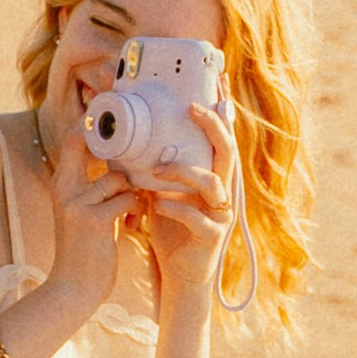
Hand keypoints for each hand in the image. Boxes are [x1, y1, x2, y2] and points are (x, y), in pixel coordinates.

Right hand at [42, 123, 135, 307]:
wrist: (73, 289)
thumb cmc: (84, 250)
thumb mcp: (81, 212)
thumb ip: (93, 187)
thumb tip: (119, 163)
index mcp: (60, 184)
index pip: (72, 140)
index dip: (92, 126)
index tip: (117, 125)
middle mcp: (64, 189)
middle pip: (87, 145)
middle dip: (115, 146)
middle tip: (136, 154)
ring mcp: (77, 204)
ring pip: (118, 178)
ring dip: (132, 191)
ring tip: (134, 209)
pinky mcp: (94, 220)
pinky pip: (127, 199)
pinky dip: (136, 209)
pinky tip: (134, 223)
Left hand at [127, 97, 237, 298]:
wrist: (179, 275)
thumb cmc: (171, 230)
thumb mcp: (162, 192)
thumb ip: (156, 168)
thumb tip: (128, 138)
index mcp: (213, 176)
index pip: (222, 137)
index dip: (222, 110)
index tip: (217, 81)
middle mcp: (223, 191)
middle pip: (228, 151)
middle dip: (213, 126)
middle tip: (192, 108)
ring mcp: (221, 214)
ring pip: (213, 183)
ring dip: (183, 172)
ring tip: (155, 171)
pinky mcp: (213, 236)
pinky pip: (198, 217)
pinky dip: (175, 208)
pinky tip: (156, 207)